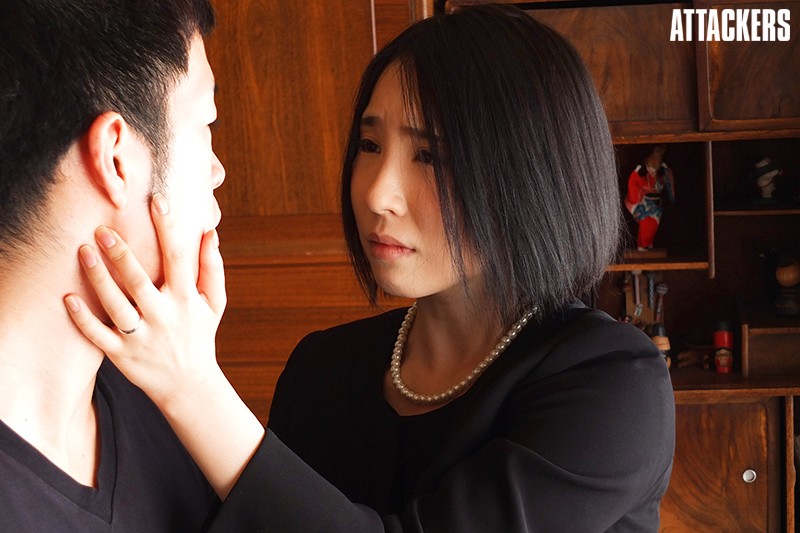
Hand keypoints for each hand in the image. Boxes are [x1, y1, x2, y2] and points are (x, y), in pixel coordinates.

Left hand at [64, 194, 225, 408]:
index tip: (157, 200)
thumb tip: (209, 233)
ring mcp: (141, 337)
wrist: (189, 385)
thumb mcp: (214, 303)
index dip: (168, 228)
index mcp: (187, 300)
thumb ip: (212, 268)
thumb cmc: (200, 334)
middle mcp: (164, 317)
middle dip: (121, 254)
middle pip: (139, 281)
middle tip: (102, 229)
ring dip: (98, 279)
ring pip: (116, 306)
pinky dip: (83, 319)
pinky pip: (98, 335)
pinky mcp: (122, 355)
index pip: (178, 258)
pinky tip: (69, 298)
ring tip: (83, 252)